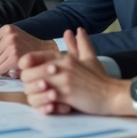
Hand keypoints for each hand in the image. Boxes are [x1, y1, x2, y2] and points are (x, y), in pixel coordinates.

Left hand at [0, 24, 55, 76]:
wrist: (46, 52)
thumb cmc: (26, 46)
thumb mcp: (12, 36)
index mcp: (6, 29)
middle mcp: (9, 36)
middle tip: (3, 64)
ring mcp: (12, 47)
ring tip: (10, 65)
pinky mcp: (15, 58)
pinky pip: (0, 69)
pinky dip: (4, 72)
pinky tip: (12, 69)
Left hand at [18, 29, 133, 115]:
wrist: (112, 94)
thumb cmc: (99, 78)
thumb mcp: (89, 58)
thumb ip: (80, 44)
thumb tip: (76, 30)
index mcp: (62, 57)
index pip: (30, 58)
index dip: (24, 67)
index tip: (28, 73)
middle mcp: (60, 66)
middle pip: (26, 74)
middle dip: (27, 84)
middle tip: (34, 89)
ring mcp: (62, 81)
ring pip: (32, 89)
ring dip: (33, 95)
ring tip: (41, 98)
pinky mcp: (66, 96)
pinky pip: (43, 101)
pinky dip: (43, 105)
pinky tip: (49, 106)